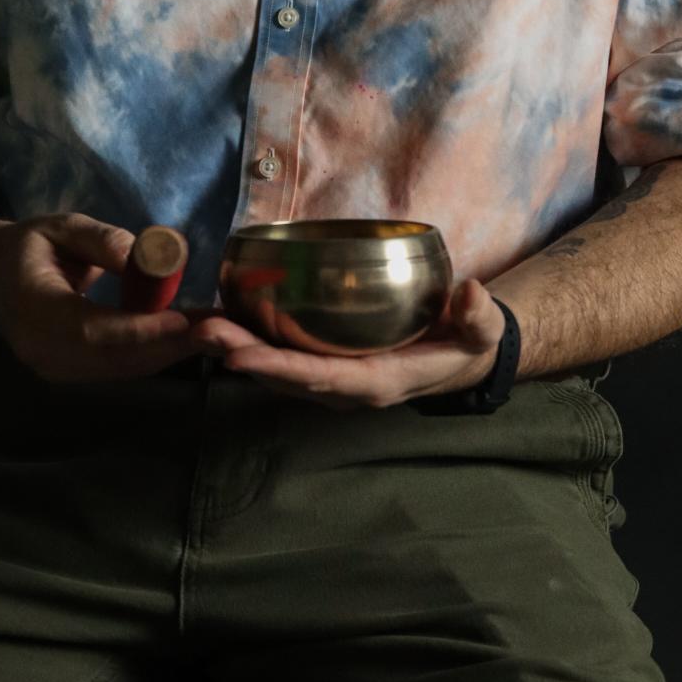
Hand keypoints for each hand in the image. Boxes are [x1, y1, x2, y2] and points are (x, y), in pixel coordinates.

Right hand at [0, 214, 203, 384]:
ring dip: (168, 354)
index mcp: (32, 308)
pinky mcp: (71, 374)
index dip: (139, 329)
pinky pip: (118, 369)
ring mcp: (55, 369)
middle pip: (112, 358)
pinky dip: (155, 355)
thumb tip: (139, 255)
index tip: (183, 321)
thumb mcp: (58, 226)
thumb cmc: (26, 247)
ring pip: (121, 369)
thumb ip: (98, 239)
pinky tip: (187, 339)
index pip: (90, 328)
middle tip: (218, 330)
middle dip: (168, 347)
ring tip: (215, 333)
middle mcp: (42, 350)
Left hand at [189, 278, 505, 410]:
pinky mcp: (325, 362)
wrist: (460, 355)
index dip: (280, 367)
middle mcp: (346, 387)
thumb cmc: (466, 341)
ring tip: (199, 324)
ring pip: (277, 369)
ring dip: (238, 349)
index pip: (322, 377)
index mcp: (378, 382)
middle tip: (204, 330)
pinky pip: (282, 356)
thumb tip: (471, 294)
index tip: (241, 355)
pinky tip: (224, 318)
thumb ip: (478, 317)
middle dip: (243, 355)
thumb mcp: (481, 330)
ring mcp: (332, 379)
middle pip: (286, 376)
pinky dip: (251, 341)